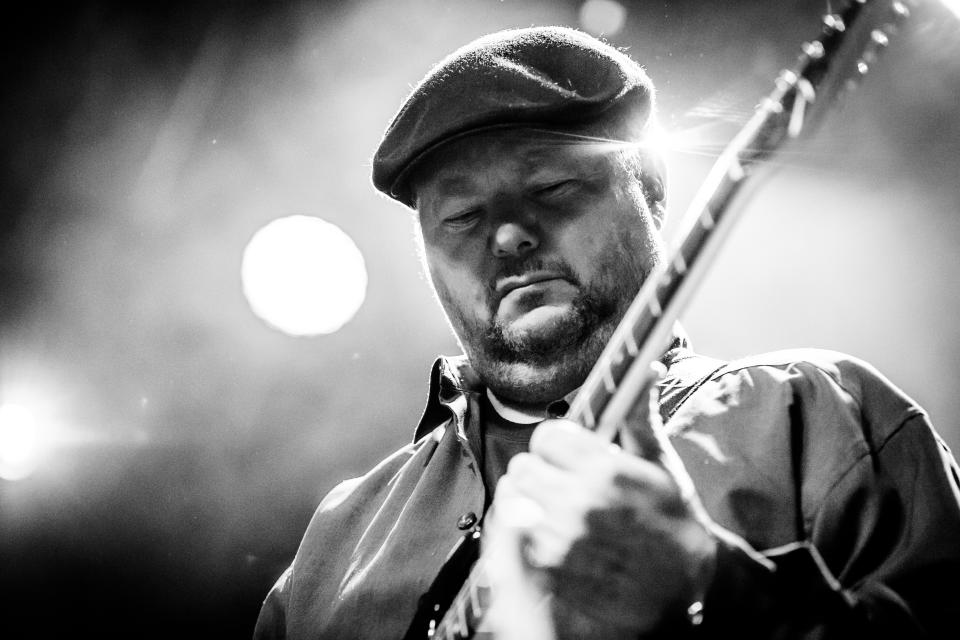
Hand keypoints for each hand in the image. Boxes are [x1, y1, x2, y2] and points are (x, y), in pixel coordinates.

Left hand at [491, 372, 717, 635]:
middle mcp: (579, 504)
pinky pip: (512, 539)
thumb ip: (638, 416)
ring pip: (512, 502)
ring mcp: (561, 541)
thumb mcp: (660, 464)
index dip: (556, 443)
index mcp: (605, 470)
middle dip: (540, 471)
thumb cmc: (672, 520)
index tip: (567, 454)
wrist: (684, 587)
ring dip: (528, 502)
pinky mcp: (549, 572)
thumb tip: (645, 367)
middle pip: (523, 467)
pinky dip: (524, 535)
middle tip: (561, 483)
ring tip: (553, 511)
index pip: (547, 437)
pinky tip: (549, 537)